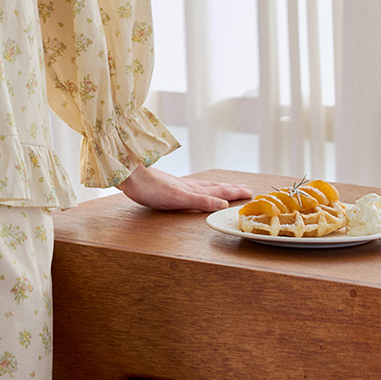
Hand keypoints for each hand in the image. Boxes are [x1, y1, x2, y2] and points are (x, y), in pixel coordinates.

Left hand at [118, 165, 252, 211]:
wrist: (130, 175)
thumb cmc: (150, 188)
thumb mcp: (178, 198)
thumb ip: (200, 200)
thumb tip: (222, 204)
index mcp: (192, 189)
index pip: (219, 191)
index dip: (234, 193)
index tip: (251, 193)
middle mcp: (188, 185)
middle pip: (214, 186)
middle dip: (231, 189)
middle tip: (246, 189)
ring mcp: (179, 184)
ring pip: (205, 185)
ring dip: (219, 187)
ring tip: (228, 186)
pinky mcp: (169, 185)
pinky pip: (193, 186)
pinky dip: (203, 187)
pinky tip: (197, 188)